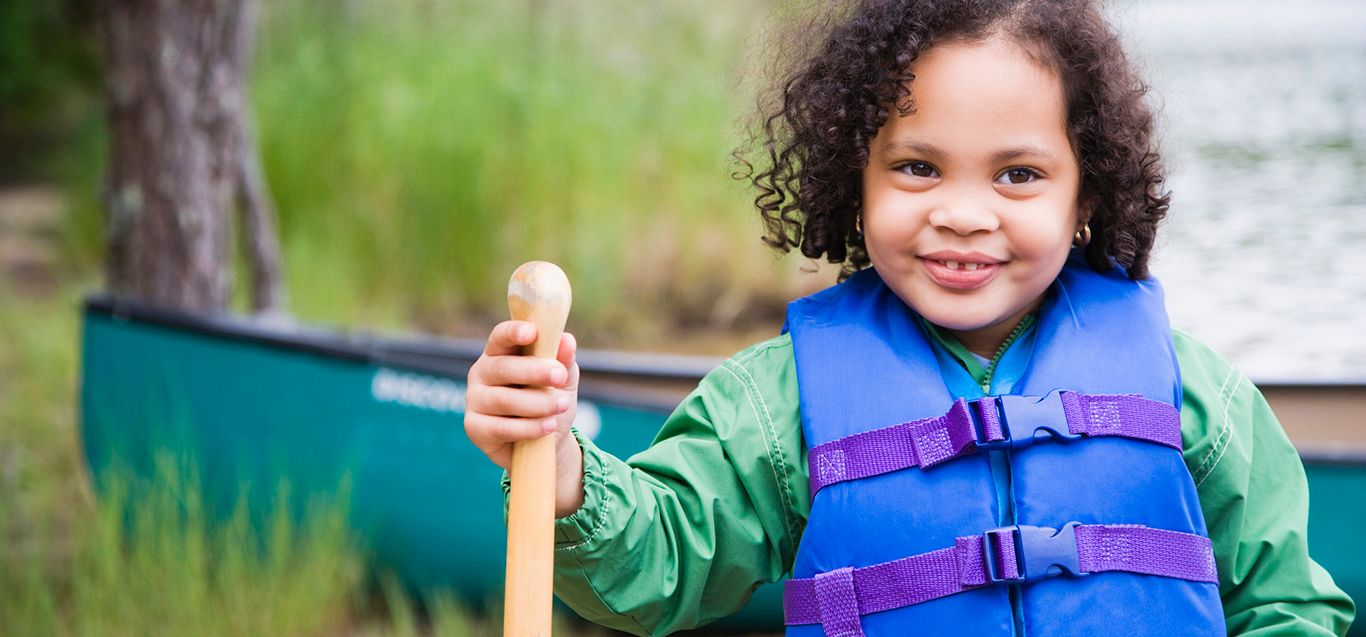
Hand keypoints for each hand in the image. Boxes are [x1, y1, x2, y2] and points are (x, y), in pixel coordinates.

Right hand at [464, 320, 584, 515]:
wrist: (546, 440)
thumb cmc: (549, 399)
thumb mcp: (563, 380)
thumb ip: (564, 361)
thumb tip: (567, 340)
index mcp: (499, 353)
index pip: (500, 337)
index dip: (513, 332)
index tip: (531, 332)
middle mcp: (481, 373)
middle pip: (502, 367)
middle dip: (534, 371)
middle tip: (560, 376)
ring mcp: (474, 400)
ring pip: (504, 400)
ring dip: (538, 403)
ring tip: (562, 405)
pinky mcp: (474, 428)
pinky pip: (501, 428)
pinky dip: (529, 427)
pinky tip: (549, 426)